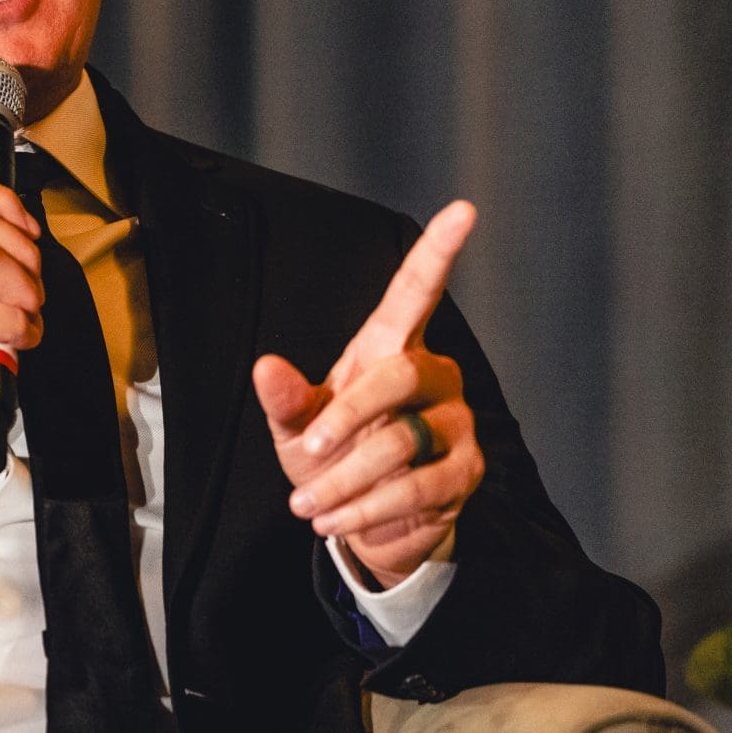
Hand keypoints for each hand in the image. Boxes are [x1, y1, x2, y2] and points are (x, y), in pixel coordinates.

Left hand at [251, 201, 484, 588]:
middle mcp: (434, 374)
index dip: (439, 252)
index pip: (417, 291)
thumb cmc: (332, 454)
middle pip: (398, 376)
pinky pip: (415, 488)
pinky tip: (332, 521)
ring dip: (344, 479)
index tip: (464, 209)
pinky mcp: (466, 472)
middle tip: (308, 450)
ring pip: (402, 442)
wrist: (366, 522)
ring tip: (304, 505)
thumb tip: (266, 366)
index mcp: (391, 348)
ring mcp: (456, 422)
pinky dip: (365, 509)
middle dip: (347, 417)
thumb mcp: (298, 427)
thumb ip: (287, 400)